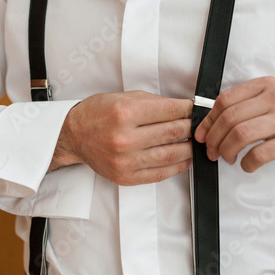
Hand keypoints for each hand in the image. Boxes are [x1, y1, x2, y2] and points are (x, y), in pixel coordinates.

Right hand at [49, 91, 192, 185]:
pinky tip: (185, 159)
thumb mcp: (125, 97)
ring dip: (190, 148)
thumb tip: (184, 108)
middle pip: (174, 132)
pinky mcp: (126, 177)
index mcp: (126, 113)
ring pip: (172, 155)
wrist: (73, 136)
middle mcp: (125, 138)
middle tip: (200, 125)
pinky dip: (178, 166)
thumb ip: (155, 103)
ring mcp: (126, 160)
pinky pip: (160, 173)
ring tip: (197, 142)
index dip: (190, 110)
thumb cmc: (98, 114)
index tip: (197, 109)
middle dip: (192, 127)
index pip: (171, 111)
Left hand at [194, 77, 274, 171]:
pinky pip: (259, 154)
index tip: (202, 134)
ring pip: (240, 134)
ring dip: (226, 151)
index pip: (226, 100)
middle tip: (211, 151)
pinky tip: (247, 165)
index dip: (208, 120)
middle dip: (213, 139)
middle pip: (229, 118)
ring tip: (227, 158)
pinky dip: (247, 163)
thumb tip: (212, 122)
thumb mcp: (274, 99)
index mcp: (267, 85)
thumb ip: (248, 104)